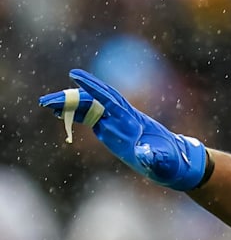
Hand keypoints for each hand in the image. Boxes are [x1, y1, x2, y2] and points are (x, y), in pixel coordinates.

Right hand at [39, 69, 209, 190]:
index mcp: (132, 120)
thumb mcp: (162, 161)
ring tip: (47, 106)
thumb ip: (153, 157)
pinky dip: (75, 115)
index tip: (75, 75)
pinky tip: (60, 115)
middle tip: (46, 100)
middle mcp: (122, 117)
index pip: (110, 98)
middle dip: (71, 98)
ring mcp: (116, 122)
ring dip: (69, 105)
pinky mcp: (111, 130)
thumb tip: (144, 153)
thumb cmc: (169, 162)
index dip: (93, 87)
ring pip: (90, 107)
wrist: (174, 163)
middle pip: (94, 101)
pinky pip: (90, 118)